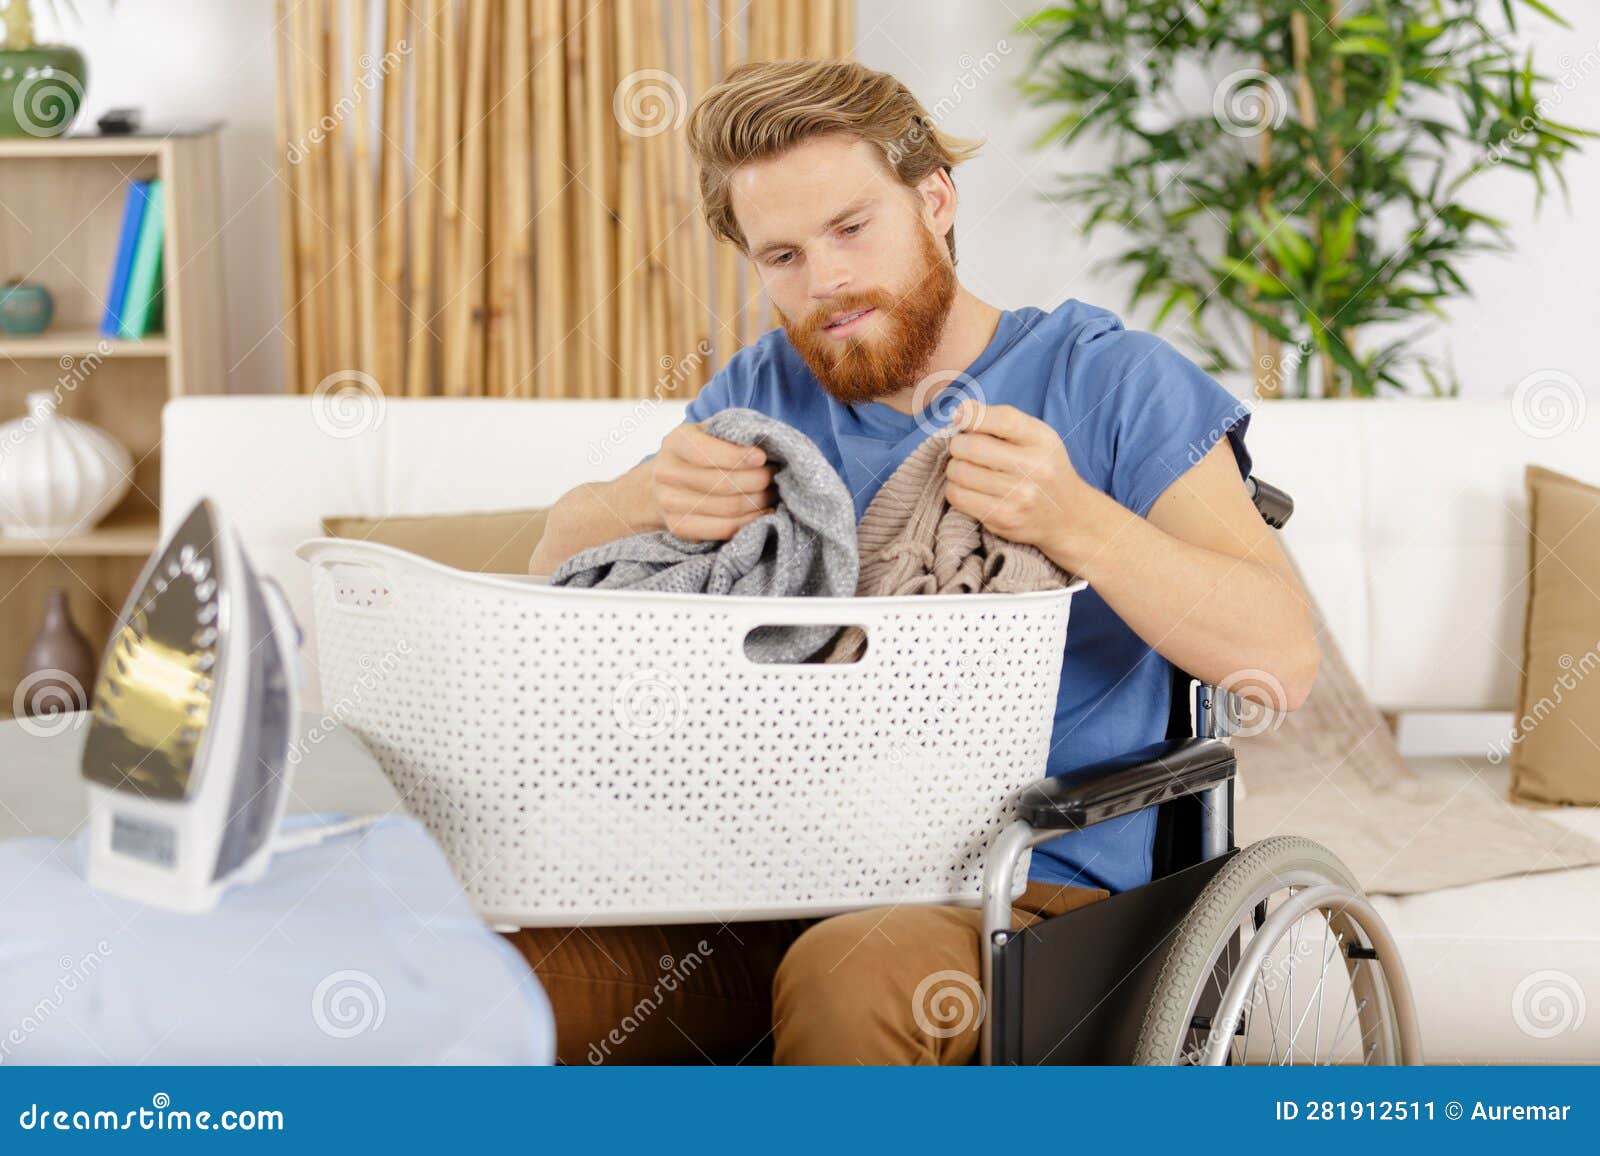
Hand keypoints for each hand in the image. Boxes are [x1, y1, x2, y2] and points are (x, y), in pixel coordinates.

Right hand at [650, 421, 775, 540]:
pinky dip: (749, 521)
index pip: (707, 452)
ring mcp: (669, 503)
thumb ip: (733, 435)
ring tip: (772, 492)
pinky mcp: (679, 526)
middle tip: (775, 476)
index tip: (763, 457)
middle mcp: (667, 472)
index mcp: (676, 441)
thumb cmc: (701, 453)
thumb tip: (766, 444)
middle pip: (723, 483)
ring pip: (728, 507)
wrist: (667, 482)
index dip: (738, 457)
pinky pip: (723, 529)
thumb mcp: (711, 433)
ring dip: (758, 500)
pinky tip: (762, 512)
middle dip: (758, 480)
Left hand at [943, 401, 1088, 558]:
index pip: (1003, 419)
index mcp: (1042, 440)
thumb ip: (1001, 420)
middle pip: (972, 446)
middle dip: (958, 444)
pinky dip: (954, 488)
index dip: (972, 415)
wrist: (1068, 514)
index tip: (958, 417)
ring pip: (959, 472)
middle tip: (962, 449)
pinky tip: (967, 487)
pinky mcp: (1002, 518)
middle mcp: (1033, 467)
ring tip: (965, 469)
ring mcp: (1018, 495)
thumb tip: (959, 412)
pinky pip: (958, 497)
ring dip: (953, 468)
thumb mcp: (1036, 437)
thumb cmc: (1044, 468)